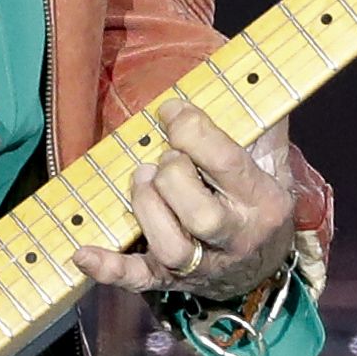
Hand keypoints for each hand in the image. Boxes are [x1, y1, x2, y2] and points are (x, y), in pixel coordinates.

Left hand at [72, 101, 296, 301]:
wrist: (262, 270)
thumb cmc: (257, 203)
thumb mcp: (273, 162)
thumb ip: (263, 122)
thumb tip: (251, 74)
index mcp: (262, 201)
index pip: (228, 164)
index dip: (193, 131)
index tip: (171, 110)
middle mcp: (235, 238)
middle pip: (202, 215)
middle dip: (174, 176)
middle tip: (165, 158)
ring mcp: (202, 265)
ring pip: (172, 247)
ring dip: (147, 208)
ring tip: (142, 180)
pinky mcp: (170, 281)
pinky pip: (138, 280)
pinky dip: (108, 268)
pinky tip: (82, 252)